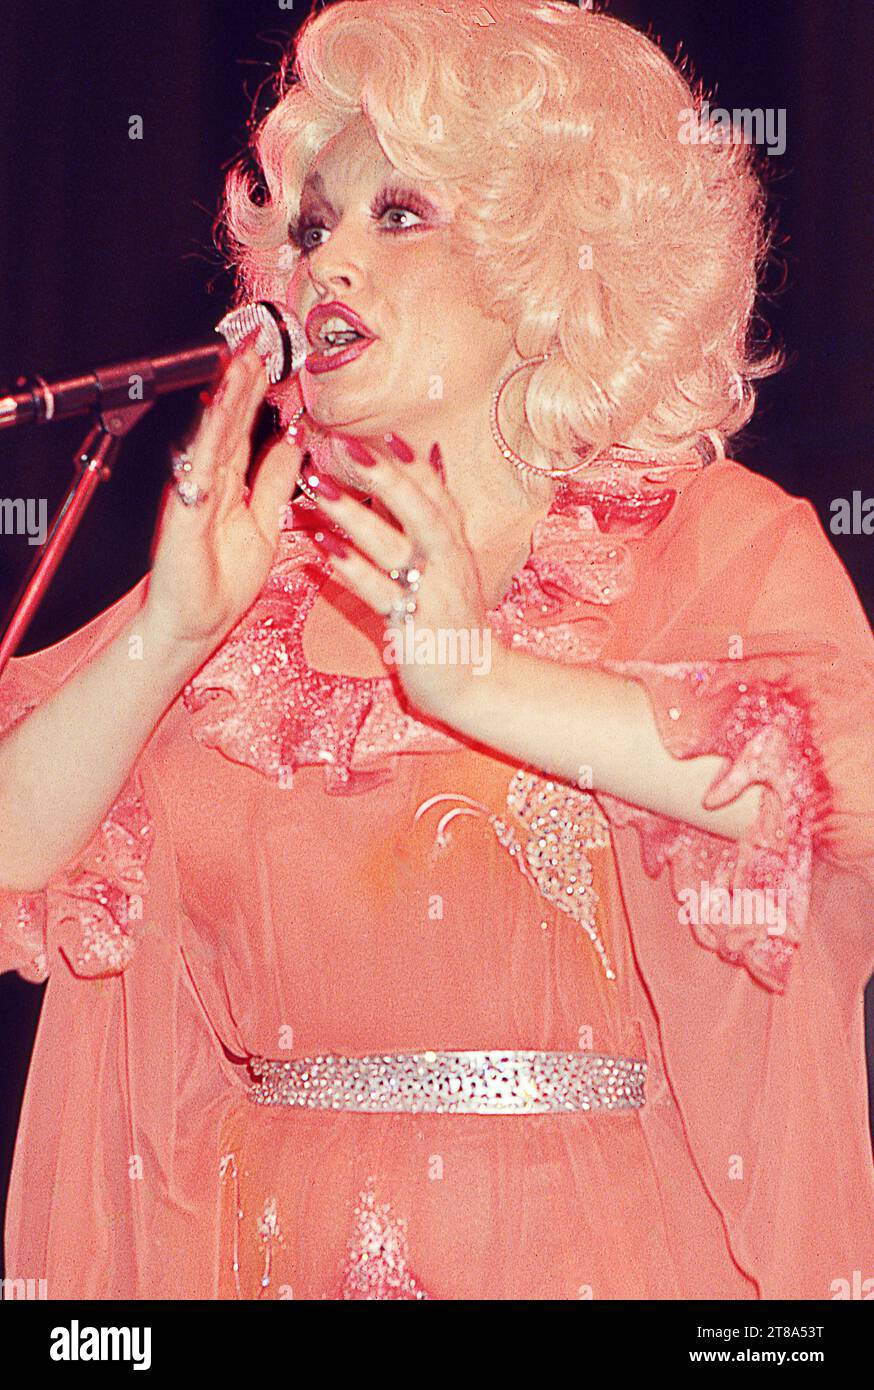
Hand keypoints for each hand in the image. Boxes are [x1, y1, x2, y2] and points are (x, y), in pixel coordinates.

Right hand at [142, 339, 303, 654]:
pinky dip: (211, 439)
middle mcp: (208, 482)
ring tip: (240, 363)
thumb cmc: (222, 582)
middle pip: (228, 422)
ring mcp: (194, 494)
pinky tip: (220, 412)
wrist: (194, 624)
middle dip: (241, 381)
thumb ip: (275, 481)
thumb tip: (294, 441)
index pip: (244, 428)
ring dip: (226, 398)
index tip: (271, 359)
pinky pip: (201, 470)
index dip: (257, 393)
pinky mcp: (187, 512)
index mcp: (228, 484)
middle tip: (256, 342)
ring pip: (213, 436)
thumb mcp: (264, 523)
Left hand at [304, 434, 494, 718]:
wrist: (473, 683)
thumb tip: (431, 459)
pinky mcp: (413, 626)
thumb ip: (436, 515)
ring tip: (316, 486)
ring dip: (354, 514)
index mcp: (455, 547)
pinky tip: (320, 548)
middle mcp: (448, 564)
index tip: (383, 433)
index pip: (437, 495)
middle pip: (420, 510)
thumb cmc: (453, 621)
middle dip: (384, 476)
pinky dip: (350, 568)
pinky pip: (378, 592)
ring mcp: (432, 594)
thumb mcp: (452, 564)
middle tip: (344, 445)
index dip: (413, 464)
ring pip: (394, 547)